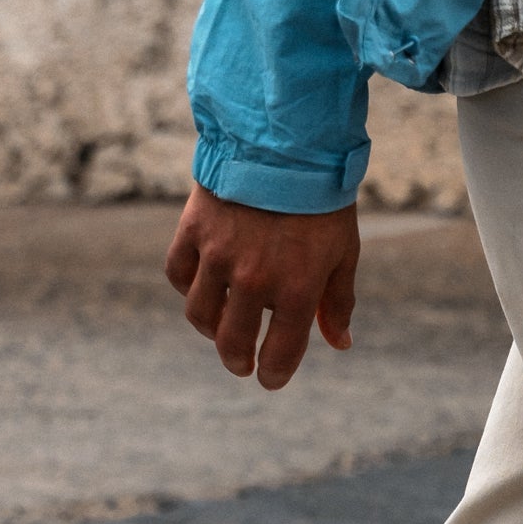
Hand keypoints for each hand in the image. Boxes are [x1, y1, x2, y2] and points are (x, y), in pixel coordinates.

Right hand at [164, 186, 358, 389]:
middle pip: (233, 341)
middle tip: (241, 364)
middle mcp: (254, 279)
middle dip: (238, 360)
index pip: (280, 352)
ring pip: (200, 313)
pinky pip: (178, 274)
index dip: (274, 373)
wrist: (284, 143)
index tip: (270, 380)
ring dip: (210, 330)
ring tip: (221, 329)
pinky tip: (202, 289)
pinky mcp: (193, 229)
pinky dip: (188, 288)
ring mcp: (219, 255)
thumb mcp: (343, 254)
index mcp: (296, 290)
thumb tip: (340, 344)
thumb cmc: (321, 202)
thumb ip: (338, 302)